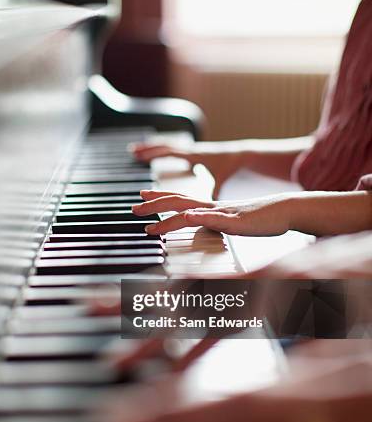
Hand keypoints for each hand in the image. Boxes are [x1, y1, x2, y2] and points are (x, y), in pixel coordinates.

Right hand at [131, 142, 247, 198]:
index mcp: (194, 155)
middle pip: (164, 146)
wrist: (241, 154)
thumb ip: (213, 191)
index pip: (169, 152)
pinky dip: (162, 151)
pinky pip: (173, 149)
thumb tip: (208, 204)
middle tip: (131, 152)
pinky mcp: (193, 153)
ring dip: (152, 148)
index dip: (154, 154)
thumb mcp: (220, 179)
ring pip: (167, 146)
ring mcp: (191, 150)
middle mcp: (190, 150)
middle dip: (147, 149)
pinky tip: (157, 155)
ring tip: (137, 151)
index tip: (140, 156)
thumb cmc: (230, 166)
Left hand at [134, 190, 292, 236]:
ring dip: (168, 215)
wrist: (287, 210)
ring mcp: (224, 213)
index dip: (160, 196)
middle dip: (154, 204)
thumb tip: (203, 226)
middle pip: (179, 202)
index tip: (142, 195)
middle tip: (134, 207)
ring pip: (191, 211)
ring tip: (149, 221)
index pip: (181, 199)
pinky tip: (187, 218)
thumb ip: (218, 223)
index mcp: (212, 207)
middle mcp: (214, 207)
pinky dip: (199, 217)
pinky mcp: (237, 221)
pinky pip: (216, 219)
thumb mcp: (235, 223)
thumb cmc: (263, 218)